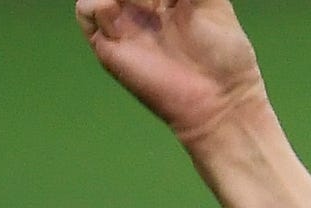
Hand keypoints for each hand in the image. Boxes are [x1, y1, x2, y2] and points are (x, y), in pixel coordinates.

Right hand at [76, 0, 269, 146]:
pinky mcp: (108, 44)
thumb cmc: (223, 52)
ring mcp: (123, 22)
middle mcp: (141, 5)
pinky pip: (87, 9)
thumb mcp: (212, 1)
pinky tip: (133, 12)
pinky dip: (102, 4)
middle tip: (162, 2)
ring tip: (151, 4)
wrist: (218, 96)